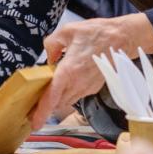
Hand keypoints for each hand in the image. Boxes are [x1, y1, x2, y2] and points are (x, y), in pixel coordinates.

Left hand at [29, 13, 152, 129]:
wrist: (122, 38)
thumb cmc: (97, 33)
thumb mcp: (67, 31)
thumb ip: (52, 44)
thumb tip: (49, 57)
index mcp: (69, 70)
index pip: (52, 96)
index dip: (42, 111)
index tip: (34, 122)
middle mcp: (79, 83)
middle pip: (57, 103)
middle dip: (44, 108)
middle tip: (30, 108)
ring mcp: (87, 87)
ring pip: (67, 101)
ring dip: (55, 102)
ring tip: (43, 98)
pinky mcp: (93, 87)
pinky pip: (76, 95)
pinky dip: (66, 94)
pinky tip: (61, 86)